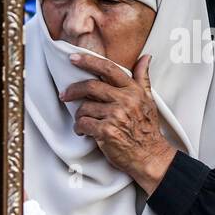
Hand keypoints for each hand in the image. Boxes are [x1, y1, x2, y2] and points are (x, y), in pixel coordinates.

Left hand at [59, 53, 176, 194]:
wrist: (150, 156)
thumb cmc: (147, 129)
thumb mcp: (149, 100)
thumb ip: (143, 79)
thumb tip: (146, 57)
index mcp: (133, 90)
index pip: (109, 69)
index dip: (89, 61)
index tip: (73, 58)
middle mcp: (125, 100)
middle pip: (91, 86)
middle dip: (73, 90)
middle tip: (64, 95)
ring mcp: (115, 115)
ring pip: (84, 107)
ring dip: (79, 116)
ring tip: (84, 122)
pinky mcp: (106, 131)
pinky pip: (82, 123)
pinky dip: (79, 128)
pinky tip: (84, 132)